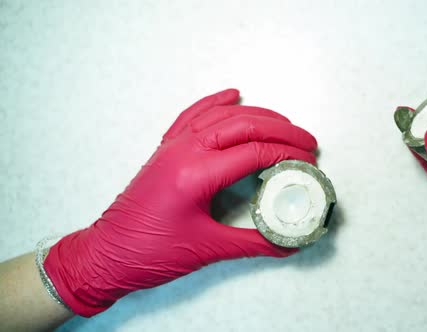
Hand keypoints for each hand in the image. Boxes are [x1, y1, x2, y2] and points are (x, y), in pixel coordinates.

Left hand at [44, 89, 317, 316]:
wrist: (107, 255)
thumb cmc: (151, 253)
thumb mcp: (209, 249)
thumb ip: (255, 243)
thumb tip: (288, 242)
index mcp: (197, 174)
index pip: (255, 152)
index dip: (288, 154)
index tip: (309, 160)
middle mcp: (185, 151)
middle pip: (244, 125)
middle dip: (282, 130)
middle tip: (307, 142)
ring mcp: (173, 147)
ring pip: (222, 116)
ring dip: (257, 115)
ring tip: (284, 123)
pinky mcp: (165, 149)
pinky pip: (194, 115)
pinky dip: (215, 102)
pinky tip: (232, 94)